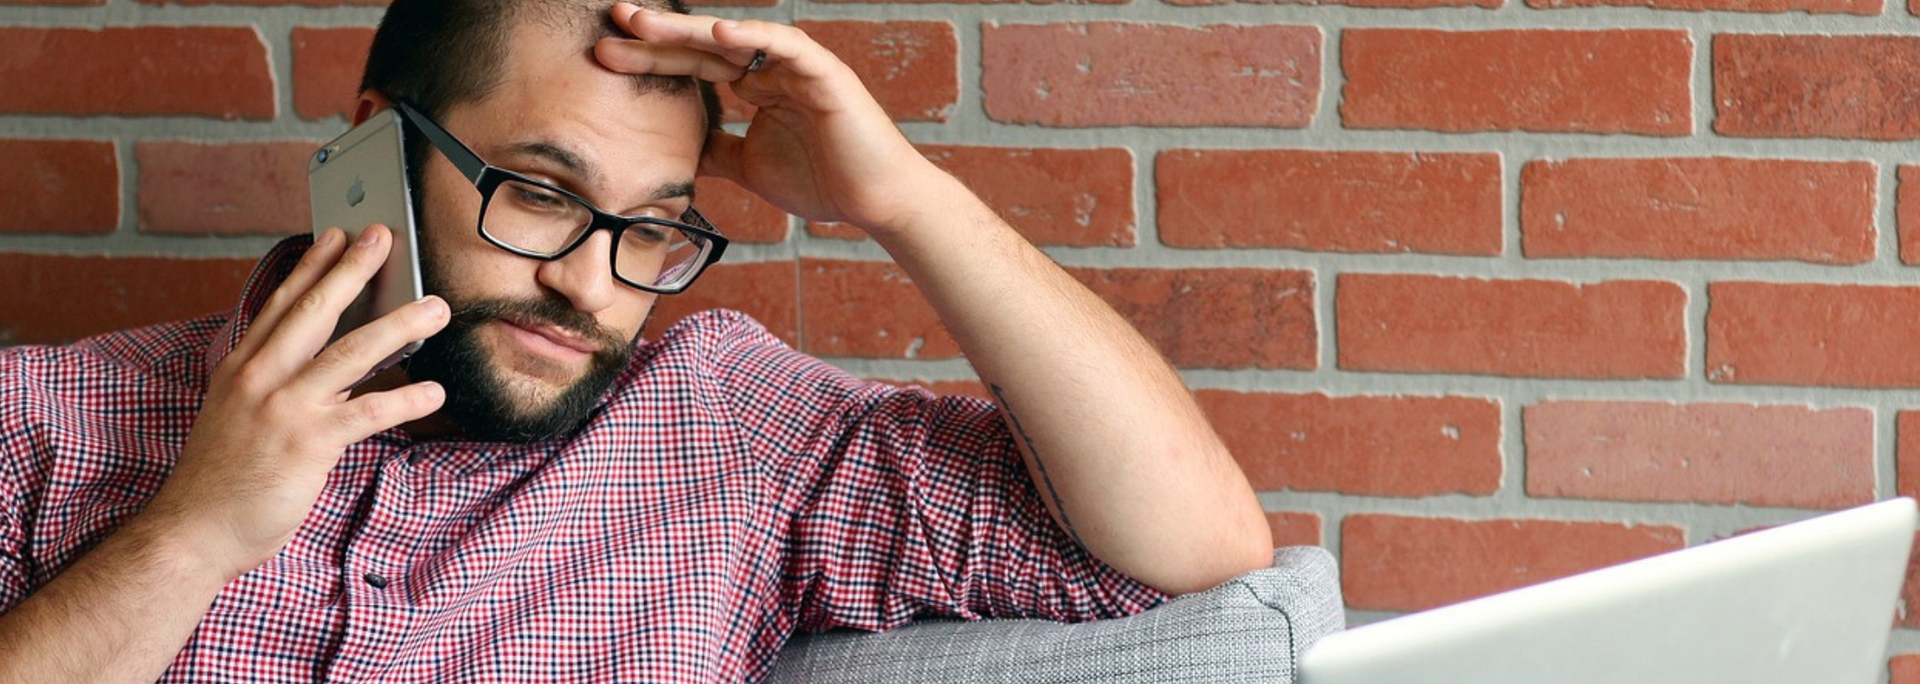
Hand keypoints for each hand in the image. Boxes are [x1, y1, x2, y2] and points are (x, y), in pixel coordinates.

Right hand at [139, 225, 448, 580]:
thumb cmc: (223, 477)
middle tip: (383, 236)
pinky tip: (434, 392)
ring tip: (435, 306)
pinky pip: (368, 414)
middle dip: (352, 270)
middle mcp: (260, 379)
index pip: (281, 304)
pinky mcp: (308, 444)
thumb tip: (338, 362)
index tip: (336, 234)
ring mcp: (284, 409)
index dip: (312, 267)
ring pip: (350, 354)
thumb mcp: (241, 415)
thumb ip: (283, 384)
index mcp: (242, 368)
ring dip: (398, 326)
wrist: (195, 531)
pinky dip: (405, 400)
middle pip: (314, 312)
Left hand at [594, 4, 957, 237]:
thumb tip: (679, 151)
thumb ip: (717, 152)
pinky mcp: (825, 73)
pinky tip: (718, 34)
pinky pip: (786, 46)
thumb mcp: (750, 167)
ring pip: (738, 39)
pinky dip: (754, 38)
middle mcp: (773, 69)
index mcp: (756, 87)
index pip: (694, 66)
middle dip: (658, 34)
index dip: (652, 59)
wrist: (876, 202)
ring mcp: (798, 67)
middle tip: (612, 19)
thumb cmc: (824, 183)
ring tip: (645, 23)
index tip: (605, 55)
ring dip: (690, 30)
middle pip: (705, 45)